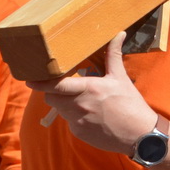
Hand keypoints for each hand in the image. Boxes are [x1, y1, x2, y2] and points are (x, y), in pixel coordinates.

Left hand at [25, 33, 157, 153]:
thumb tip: (118, 34)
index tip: (29, 79)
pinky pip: (69, 122)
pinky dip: (74, 117)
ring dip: (64, 103)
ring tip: (80, 100)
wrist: (140, 135)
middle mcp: (79, 105)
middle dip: (52, 92)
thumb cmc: (131, 104)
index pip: (56, 86)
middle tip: (61, 87)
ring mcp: (77, 121)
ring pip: (59, 109)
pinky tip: (90, 115)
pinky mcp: (79, 133)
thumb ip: (113, 55)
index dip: (40, 83)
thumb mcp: (121, 78)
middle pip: (51, 98)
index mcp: (88, 89)